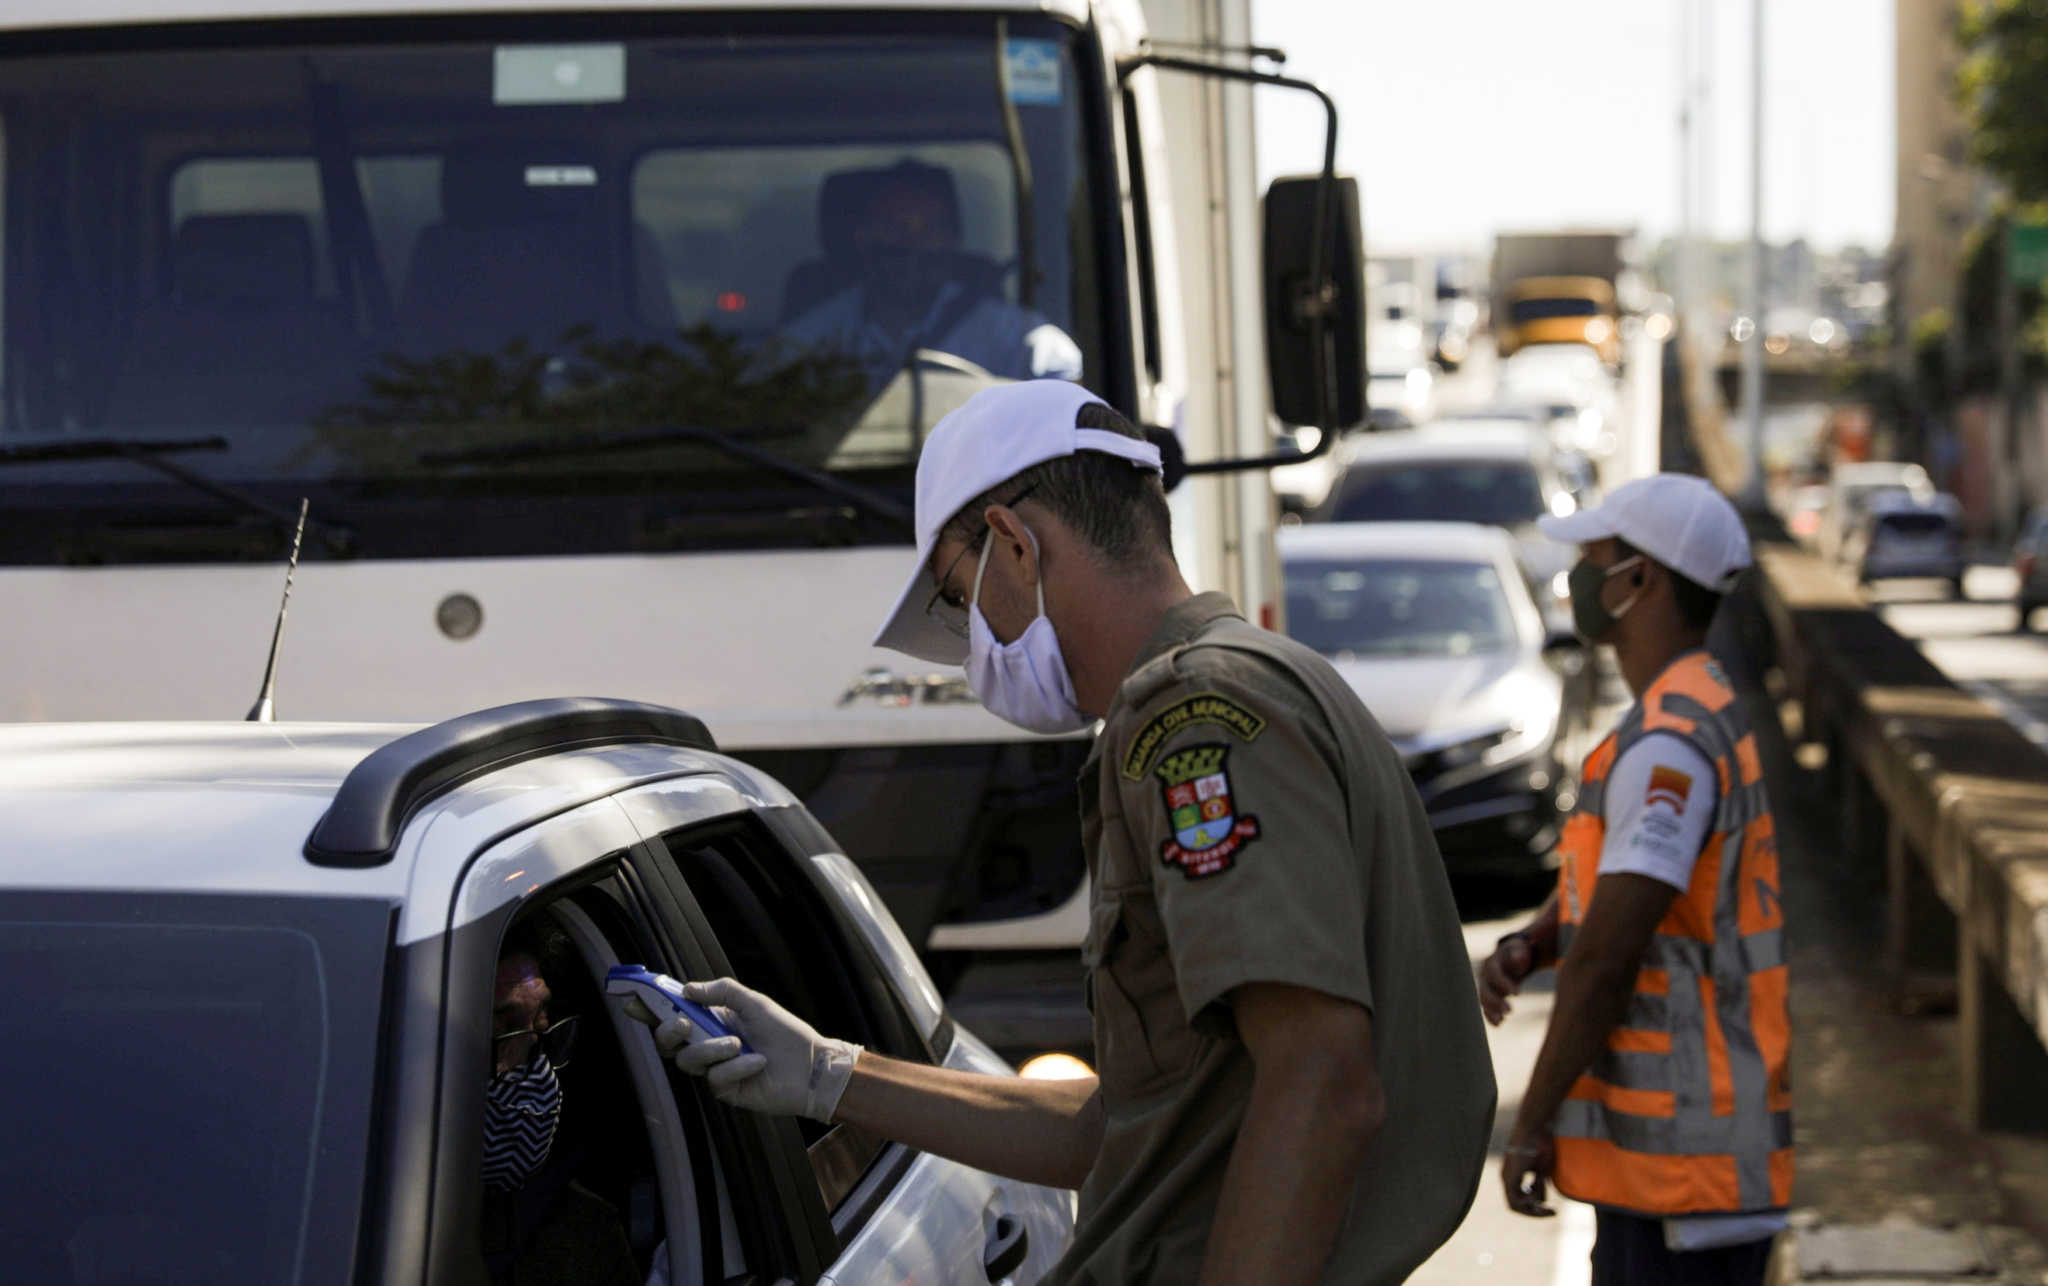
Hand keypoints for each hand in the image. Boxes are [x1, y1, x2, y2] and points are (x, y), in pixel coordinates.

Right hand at [618, 977, 859, 1122]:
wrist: (812, 1066)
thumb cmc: (786, 1033)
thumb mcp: (755, 1003)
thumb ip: (722, 992)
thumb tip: (687, 989)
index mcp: (711, 1020)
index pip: (673, 1013)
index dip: (648, 1007)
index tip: (630, 998)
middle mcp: (708, 1044)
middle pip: (667, 1041)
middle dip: (668, 1031)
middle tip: (684, 1025)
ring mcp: (714, 1068)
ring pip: (688, 1060)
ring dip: (711, 1050)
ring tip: (740, 1044)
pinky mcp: (725, 1089)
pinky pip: (715, 1078)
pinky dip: (737, 1067)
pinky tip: (758, 1063)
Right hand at [1478, 935, 1535, 1025]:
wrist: (1513, 957)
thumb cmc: (1519, 952)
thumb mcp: (1521, 949)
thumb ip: (1520, 953)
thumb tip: (1520, 958)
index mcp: (1491, 962)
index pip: (1494, 973)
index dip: (1503, 983)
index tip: (1517, 994)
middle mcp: (1485, 975)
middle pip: (1485, 989)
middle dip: (1495, 1001)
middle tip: (1509, 1011)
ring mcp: (1486, 986)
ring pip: (1484, 1000)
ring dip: (1491, 1011)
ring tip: (1501, 1021)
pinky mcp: (1490, 995)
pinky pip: (1486, 1006)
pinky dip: (1490, 1015)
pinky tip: (1498, 1024)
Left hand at [1501, 1131, 1555, 1217]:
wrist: (1534, 1126)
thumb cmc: (1540, 1144)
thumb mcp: (1541, 1169)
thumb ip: (1538, 1185)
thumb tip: (1540, 1201)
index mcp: (1512, 1175)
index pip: (1519, 1200)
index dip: (1534, 1208)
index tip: (1551, 1209)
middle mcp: (1506, 1177)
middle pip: (1515, 1206)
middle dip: (1535, 1213)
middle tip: (1553, 1213)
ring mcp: (1506, 1176)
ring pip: (1514, 1205)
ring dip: (1533, 1209)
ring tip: (1549, 1207)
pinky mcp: (1510, 1174)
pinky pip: (1515, 1198)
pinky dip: (1528, 1202)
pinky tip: (1539, 1198)